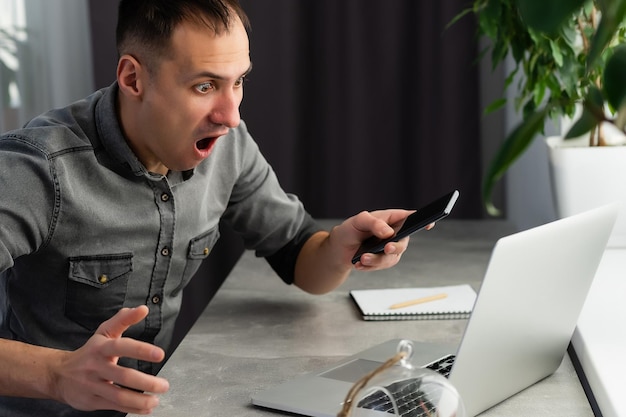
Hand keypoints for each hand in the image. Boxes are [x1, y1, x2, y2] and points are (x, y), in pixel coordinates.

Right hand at [51, 306, 168, 413]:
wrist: (57, 374)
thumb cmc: (89, 352)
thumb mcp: (104, 333)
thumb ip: (123, 320)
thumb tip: (143, 309)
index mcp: (101, 348)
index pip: (121, 347)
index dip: (140, 350)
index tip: (160, 354)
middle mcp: (96, 367)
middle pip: (123, 375)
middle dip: (146, 382)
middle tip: (164, 384)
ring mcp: (92, 385)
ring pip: (118, 395)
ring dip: (140, 400)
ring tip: (156, 399)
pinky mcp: (91, 401)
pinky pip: (114, 406)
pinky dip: (132, 408)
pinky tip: (146, 407)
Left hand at [336, 209, 420, 270]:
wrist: (339, 249)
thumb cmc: (350, 229)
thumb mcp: (358, 221)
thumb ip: (373, 223)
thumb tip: (388, 232)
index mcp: (392, 219)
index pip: (411, 218)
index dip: (422, 220)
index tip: (429, 223)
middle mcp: (395, 234)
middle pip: (403, 242)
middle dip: (395, 247)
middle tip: (386, 248)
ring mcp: (390, 249)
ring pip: (391, 258)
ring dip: (376, 259)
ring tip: (362, 258)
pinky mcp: (383, 261)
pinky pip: (381, 266)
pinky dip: (370, 266)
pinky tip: (359, 263)